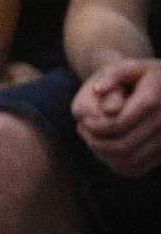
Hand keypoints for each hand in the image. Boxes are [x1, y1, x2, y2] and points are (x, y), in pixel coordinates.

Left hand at [76, 58, 160, 177]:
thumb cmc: (147, 74)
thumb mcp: (131, 65)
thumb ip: (113, 74)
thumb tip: (97, 90)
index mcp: (152, 102)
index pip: (118, 124)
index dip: (95, 127)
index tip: (83, 121)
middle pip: (123, 146)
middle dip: (96, 142)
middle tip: (82, 130)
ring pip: (131, 161)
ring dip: (104, 155)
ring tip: (90, 140)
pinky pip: (139, 167)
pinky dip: (118, 165)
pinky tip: (104, 151)